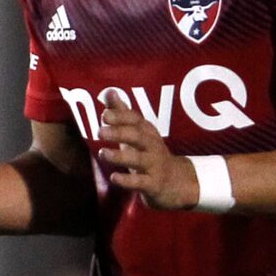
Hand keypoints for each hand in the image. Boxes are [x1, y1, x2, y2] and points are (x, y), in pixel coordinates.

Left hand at [97, 92, 200, 209]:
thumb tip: (109, 91)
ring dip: (120, 156)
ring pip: (139, 159)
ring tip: (102, 153)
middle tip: (100, 131)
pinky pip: (141, 182)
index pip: (135, 120)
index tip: (105, 114)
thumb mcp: (137, 133)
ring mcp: (154, 165)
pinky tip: (114, 177)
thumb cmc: (150, 154)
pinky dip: (128, 180)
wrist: (176, 182)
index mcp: (147, 132)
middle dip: (120, 132)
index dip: (121, 116)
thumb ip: (122, 114)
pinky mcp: (153, 184)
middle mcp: (152, 146)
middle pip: (138, 136)